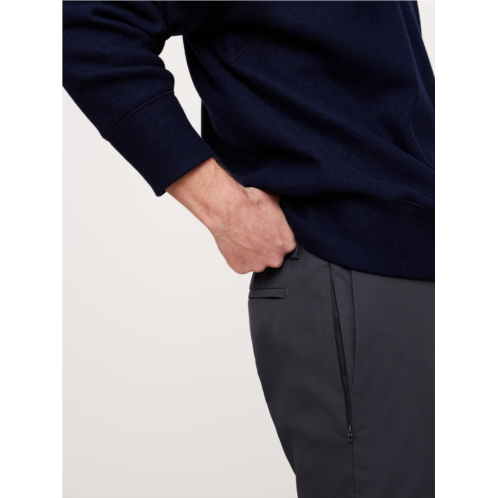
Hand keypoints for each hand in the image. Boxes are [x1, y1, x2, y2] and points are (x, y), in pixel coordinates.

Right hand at [167, 158, 296, 273]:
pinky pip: (241, 264)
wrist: (227, 208)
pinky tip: (236, 242)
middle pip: (273, 256)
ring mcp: (256, 265)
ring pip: (257, 262)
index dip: (277, 237)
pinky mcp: (240, 267)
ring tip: (244, 237)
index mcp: (287, 244)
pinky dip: (238, 256)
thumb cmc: (249, 204)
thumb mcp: (274, 201)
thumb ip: (282, 213)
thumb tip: (281, 209)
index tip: (269, 231)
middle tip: (256, 234)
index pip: (286, 245)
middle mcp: (274, 258)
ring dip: (252, 253)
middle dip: (266, 248)